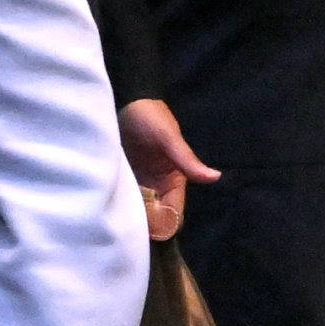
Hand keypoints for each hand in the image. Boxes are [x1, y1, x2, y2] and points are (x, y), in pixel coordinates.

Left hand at [120, 97, 218, 243]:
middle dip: (145, 225)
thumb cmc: (148, 116)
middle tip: (127, 222)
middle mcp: (158, 187)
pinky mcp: (122, 181)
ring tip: (116, 215)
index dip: (163, 223)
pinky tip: (108, 206)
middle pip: (155, 218)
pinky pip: (123, 201)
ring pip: (139, 213)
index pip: (173, 214)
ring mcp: (140, 185)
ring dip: (131, 217)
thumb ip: (187, 159)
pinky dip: (118, 206)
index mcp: (174, 181)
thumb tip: (215, 176)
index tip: (147, 224)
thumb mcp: (168, 137)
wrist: (121, 101)